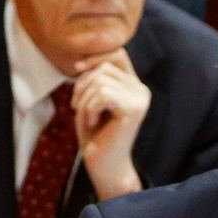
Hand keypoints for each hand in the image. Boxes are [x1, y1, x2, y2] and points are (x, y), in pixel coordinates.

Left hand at [70, 49, 151, 200]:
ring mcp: (140, 99)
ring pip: (101, 81)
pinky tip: (94, 123)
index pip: (118, 53)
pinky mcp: (134, 109)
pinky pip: (102, 94)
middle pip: (105, 67)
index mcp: (134, 85)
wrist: (103, 165)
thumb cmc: (96, 135)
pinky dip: (90, 108)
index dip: (95, 57)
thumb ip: (94, 78)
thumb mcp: (92, 99)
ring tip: (88, 118)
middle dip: (83, 85)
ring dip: (85, 100)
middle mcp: (141, 90)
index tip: (77, 69)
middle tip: (78, 107)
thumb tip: (83, 61)